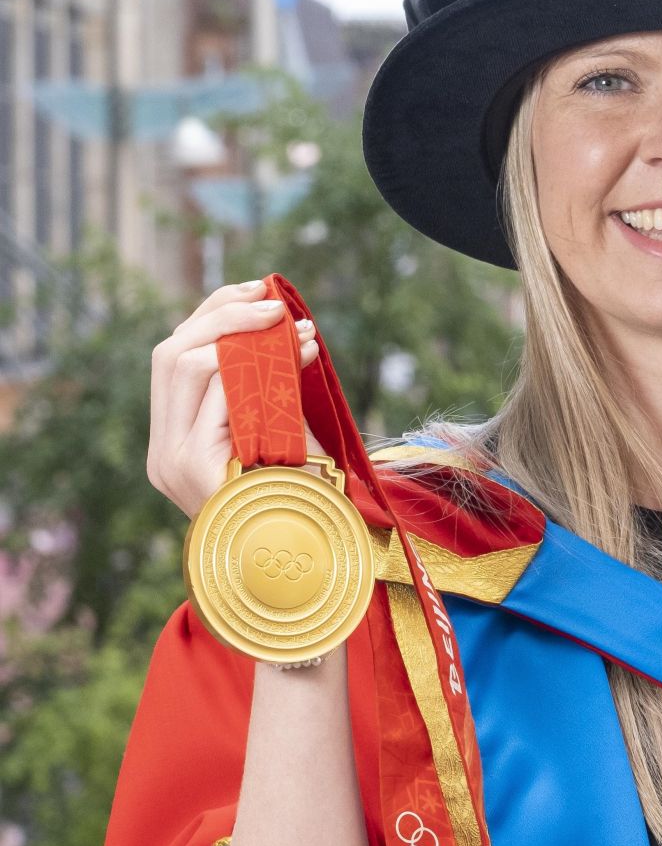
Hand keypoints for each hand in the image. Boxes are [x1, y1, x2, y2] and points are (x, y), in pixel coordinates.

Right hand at [148, 279, 323, 519]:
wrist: (316, 553)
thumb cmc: (303, 497)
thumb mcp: (280, 430)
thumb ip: (267, 387)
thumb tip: (287, 327)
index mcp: (174, 441)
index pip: (173, 359)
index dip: (212, 315)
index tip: (259, 292)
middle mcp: (161, 452)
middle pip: (170, 353)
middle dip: (222, 315)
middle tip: (276, 303)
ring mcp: (170, 461)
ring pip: (184, 364)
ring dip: (242, 334)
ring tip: (294, 328)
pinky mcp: (191, 467)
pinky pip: (216, 395)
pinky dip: (255, 367)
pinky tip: (296, 356)